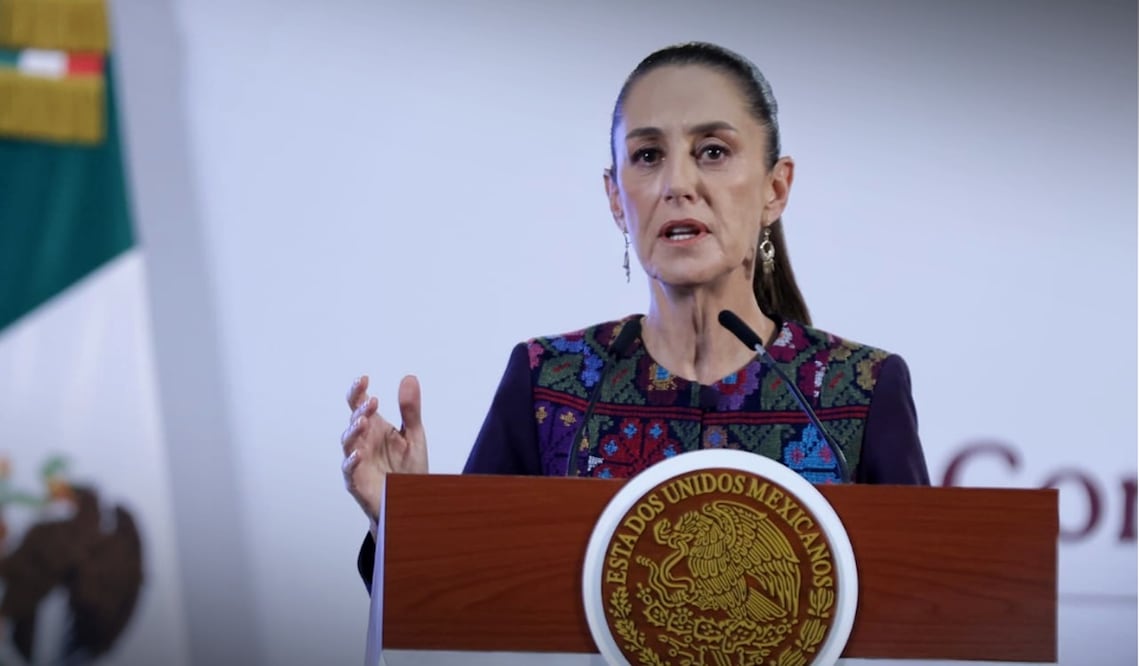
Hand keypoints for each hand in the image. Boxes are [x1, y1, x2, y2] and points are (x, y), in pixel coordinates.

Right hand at [341, 374, 428, 524]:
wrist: (410, 501)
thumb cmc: (408, 469)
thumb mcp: (414, 435)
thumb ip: (410, 409)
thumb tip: (409, 378)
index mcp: (375, 428)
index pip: (361, 404)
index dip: (358, 391)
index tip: (363, 379)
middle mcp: (363, 441)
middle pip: (354, 421)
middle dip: (360, 410)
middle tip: (371, 403)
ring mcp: (358, 461)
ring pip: (348, 443)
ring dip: (353, 431)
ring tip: (363, 421)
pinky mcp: (357, 481)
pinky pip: (349, 470)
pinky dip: (352, 461)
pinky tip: (358, 454)